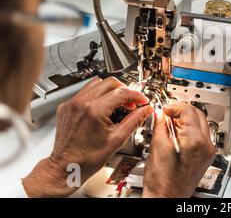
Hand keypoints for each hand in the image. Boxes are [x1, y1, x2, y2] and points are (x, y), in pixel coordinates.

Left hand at [23, 77, 151, 196]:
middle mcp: (81, 103)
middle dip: (124, 90)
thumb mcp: (117, 139)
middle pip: (110, 82)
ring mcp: (72, 104)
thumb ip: (134, 121)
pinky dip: (97, 96)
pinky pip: (85, 92)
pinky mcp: (67, 107)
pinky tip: (103, 109)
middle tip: (131, 103)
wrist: (66, 167)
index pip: (121, 92)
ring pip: (97, 83)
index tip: (142, 100)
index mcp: (94, 110)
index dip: (136, 95)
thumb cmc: (87, 159)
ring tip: (117, 104)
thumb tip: (145, 110)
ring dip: (111, 91)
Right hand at [143, 102, 215, 197]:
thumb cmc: (162, 182)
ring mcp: (208, 151)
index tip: (165, 109)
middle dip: (182, 111)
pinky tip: (177, 133)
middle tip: (167, 113)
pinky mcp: (206, 156)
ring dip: (186, 120)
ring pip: (201, 123)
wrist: (166, 198)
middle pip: (198, 114)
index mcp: (195, 141)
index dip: (174, 107)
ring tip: (170, 123)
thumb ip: (160, 125)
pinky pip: (201, 135)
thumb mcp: (157, 147)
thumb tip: (161, 114)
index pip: (188, 111)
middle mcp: (206, 145)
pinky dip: (190, 130)